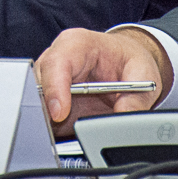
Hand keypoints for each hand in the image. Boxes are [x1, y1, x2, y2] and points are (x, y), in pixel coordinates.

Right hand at [35, 27, 167, 135]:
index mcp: (78, 43)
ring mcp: (49, 78)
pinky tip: (61, 135)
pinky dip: (47, 127)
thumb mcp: (142, 75)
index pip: (57, 62)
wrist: (125, 62)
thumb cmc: (128, 61)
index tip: (59, 113)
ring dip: (46, 119)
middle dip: (45, 108)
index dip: (55, 88)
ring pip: (35, 100)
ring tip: (64, 134)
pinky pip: (41, 114)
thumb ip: (134, 100)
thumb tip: (123, 119)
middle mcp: (57, 57)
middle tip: (60, 129)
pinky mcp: (49, 98)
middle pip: (38, 82)